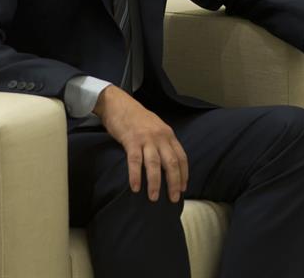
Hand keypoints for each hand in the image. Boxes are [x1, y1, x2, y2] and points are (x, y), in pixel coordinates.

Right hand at [94, 85, 188, 202]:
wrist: (119, 103)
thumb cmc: (137, 119)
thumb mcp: (156, 128)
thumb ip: (162, 143)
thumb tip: (166, 163)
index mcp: (168, 135)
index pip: (181, 157)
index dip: (183, 174)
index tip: (184, 188)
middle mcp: (161, 137)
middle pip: (171, 163)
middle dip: (174, 182)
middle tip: (173, 199)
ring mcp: (146, 139)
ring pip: (155, 164)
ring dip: (155, 183)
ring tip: (154, 198)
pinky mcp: (131, 141)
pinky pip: (135, 161)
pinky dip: (136, 176)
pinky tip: (135, 188)